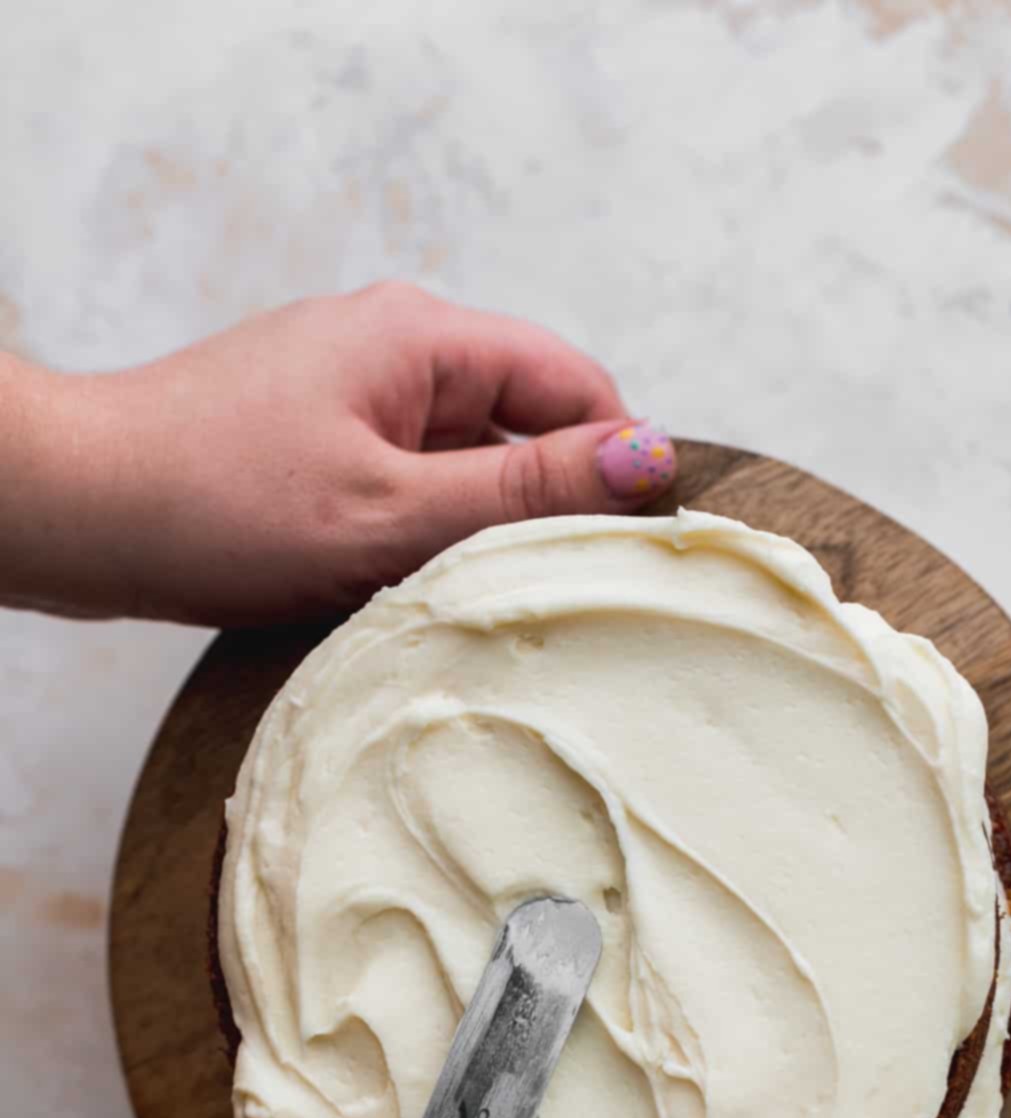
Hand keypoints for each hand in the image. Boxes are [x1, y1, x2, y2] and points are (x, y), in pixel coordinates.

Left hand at [0, 284, 675, 626]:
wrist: (76, 512)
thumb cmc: (216, 505)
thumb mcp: (391, 512)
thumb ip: (523, 491)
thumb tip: (648, 455)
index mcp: (422, 337)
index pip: (572, 384)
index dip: (613, 461)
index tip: (630, 546)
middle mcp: (393, 350)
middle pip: (520, 426)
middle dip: (540, 508)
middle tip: (548, 594)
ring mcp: (351, 396)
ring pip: (462, 466)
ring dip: (475, 532)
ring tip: (465, 600)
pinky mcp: (317, 444)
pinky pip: (406, 485)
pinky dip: (418, 538)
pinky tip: (401, 593)